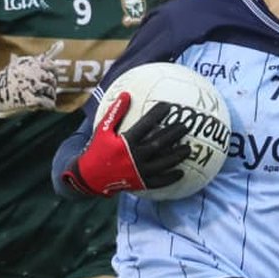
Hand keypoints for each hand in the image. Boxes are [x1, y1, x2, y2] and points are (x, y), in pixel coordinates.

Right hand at [0, 42, 63, 118]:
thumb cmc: (2, 80)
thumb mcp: (16, 65)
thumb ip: (30, 63)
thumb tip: (44, 60)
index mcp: (30, 64)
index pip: (50, 65)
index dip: (53, 71)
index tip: (54, 75)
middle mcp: (33, 73)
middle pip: (52, 79)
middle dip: (52, 85)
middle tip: (50, 89)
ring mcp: (33, 86)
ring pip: (51, 91)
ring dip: (51, 96)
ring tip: (47, 98)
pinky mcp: (32, 100)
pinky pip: (48, 103)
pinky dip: (49, 105)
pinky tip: (48, 105)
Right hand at [62, 93, 189, 196]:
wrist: (90, 178)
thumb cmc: (97, 150)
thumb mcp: (102, 130)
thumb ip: (115, 113)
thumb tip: (126, 94)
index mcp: (125, 143)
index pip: (145, 125)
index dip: (157, 114)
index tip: (168, 106)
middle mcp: (134, 157)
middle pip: (159, 143)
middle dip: (173, 134)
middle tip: (186, 126)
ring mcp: (138, 172)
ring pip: (162, 163)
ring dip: (176, 155)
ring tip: (188, 148)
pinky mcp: (140, 184)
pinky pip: (158, 181)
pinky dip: (170, 177)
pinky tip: (181, 172)